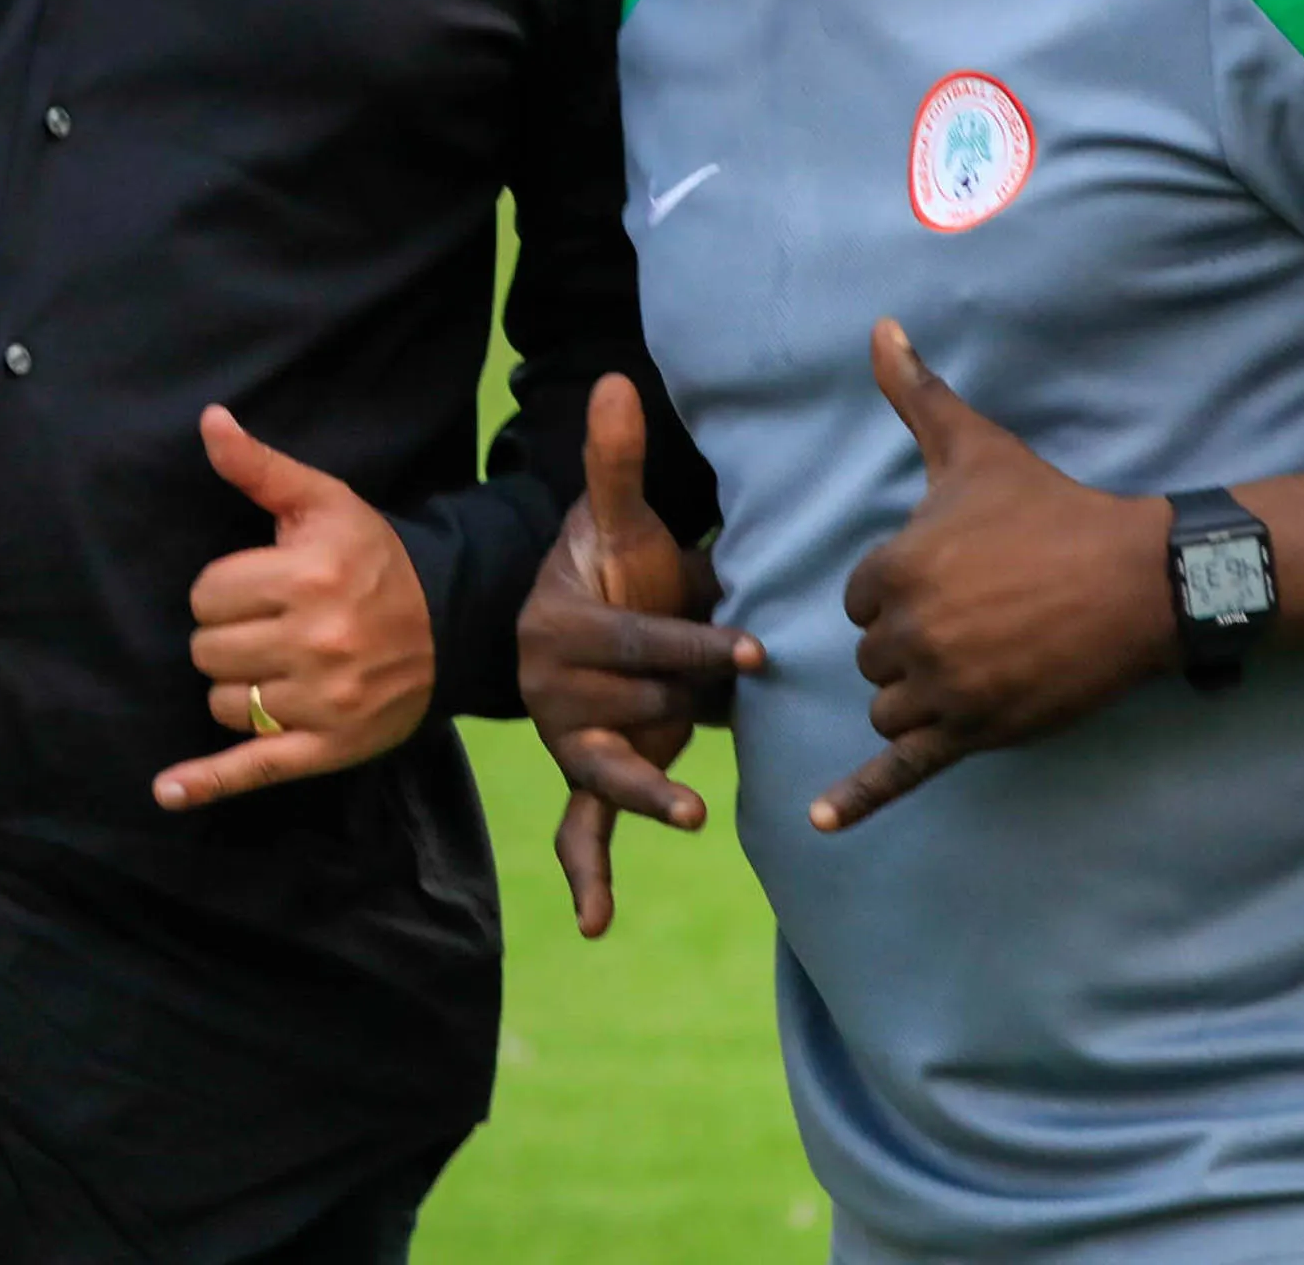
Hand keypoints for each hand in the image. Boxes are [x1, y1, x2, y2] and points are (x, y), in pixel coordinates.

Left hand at [156, 407, 434, 810]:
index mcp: (307, 577)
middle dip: (225, 635)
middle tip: (266, 625)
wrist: (450, 621)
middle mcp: (315, 642)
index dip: (222, 588)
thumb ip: (260, 468)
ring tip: (273, 666)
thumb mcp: (322, 502)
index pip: (206, 594)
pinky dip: (206, 782)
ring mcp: (322, 702)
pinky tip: (167, 791)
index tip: (257, 586)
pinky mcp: (327, 747)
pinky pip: (253, 766)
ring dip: (234, 686)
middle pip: (206, 651)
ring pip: (222, 703)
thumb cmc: (372, 557)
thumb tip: (209, 421)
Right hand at [520, 373, 758, 936]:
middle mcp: (551, 687)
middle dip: (676, 714)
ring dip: (645, 792)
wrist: (583, 611)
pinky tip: (597, 925)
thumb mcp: (617, 517)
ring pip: (606, 772)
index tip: (752, 654)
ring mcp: (567, 737)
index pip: (633, 641)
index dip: (691, 645)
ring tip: (687, 811)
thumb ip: (614, 459)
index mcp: (559, 625)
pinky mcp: (584, 775)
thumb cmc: (612, 563)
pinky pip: (579, 830)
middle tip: (730, 716)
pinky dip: (589, 875)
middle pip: (626, 708)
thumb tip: (616, 379)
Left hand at [812, 319, 1174, 834]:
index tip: (959, 576)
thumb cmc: (1052, 509)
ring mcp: (943, 692)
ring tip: (976, 662)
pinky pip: (902, 772)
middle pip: (873, 658)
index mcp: (895, 570)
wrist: (1139, 581)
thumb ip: (916, 393)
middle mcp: (910, 636)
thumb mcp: (974, 448)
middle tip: (981, 616)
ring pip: (889, 709)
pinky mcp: (975, 736)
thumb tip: (878, 327)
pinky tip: (821, 825)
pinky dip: (858, 800)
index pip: (860, 599)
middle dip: (913, 643)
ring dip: (917, 695)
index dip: (902, 590)